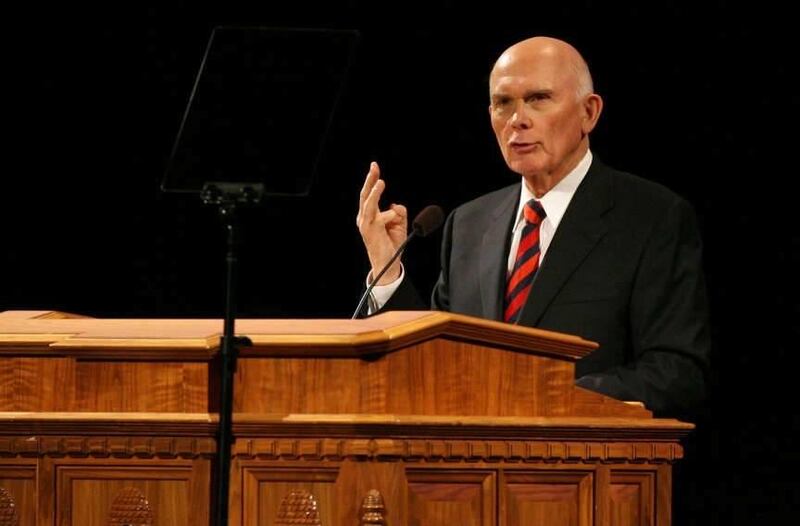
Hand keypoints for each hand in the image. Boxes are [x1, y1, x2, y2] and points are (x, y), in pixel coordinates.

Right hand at [356, 161, 407, 284]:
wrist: (388, 264)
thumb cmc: (392, 244)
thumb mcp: (399, 224)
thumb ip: (399, 212)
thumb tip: (395, 205)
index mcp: (369, 215)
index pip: (369, 194)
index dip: (372, 179)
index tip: (375, 166)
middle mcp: (364, 218)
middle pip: (366, 194)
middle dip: (370, 179)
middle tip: (374, 166)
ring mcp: (366, 224)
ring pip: (369, 203)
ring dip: (375, 192)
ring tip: (381, 182)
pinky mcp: (370, 230)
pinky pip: (378, 216)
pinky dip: (387, 215)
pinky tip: (393, 219)